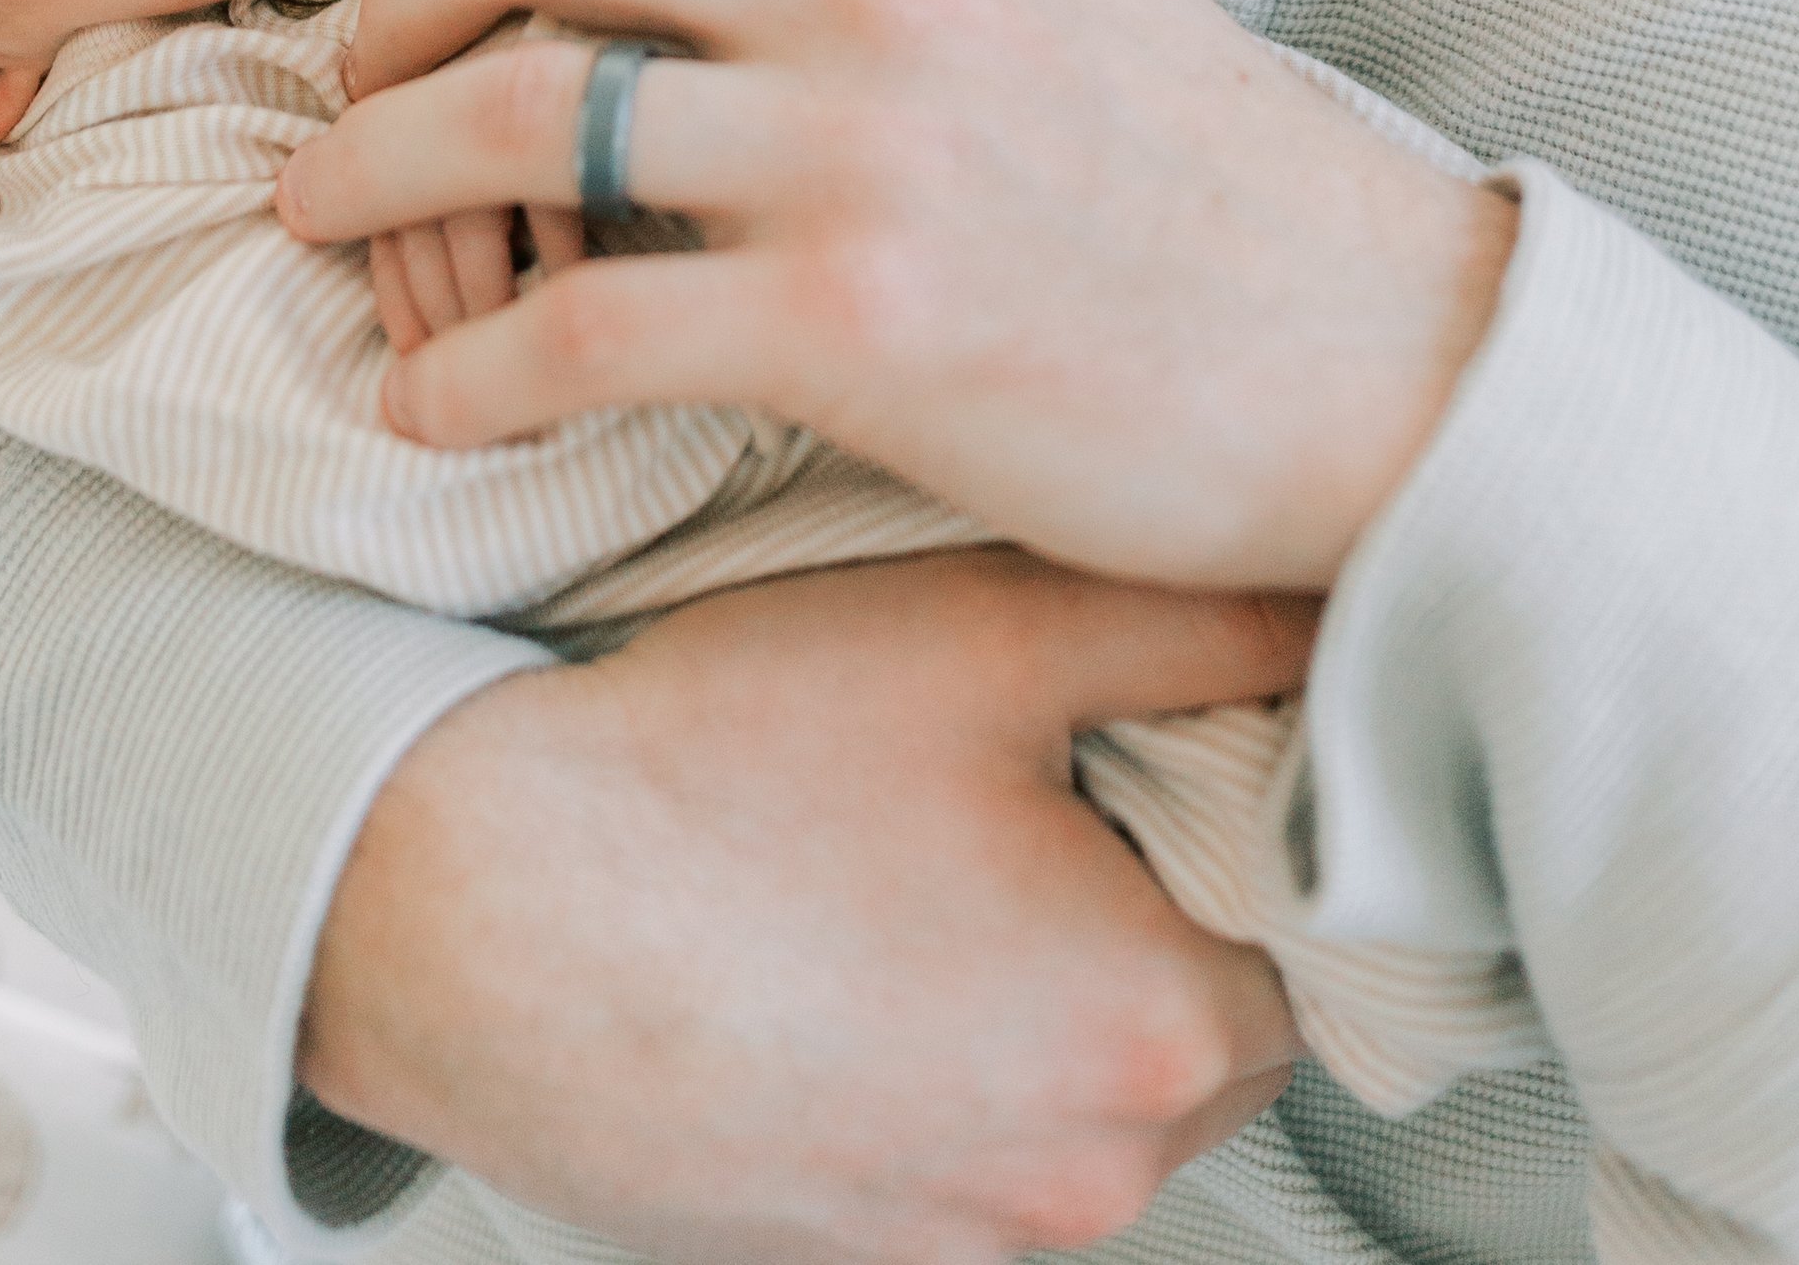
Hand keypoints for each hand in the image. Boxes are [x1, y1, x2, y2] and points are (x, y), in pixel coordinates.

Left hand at [283, 0, 1516, 587]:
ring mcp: (856, 145)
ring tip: (315, 221)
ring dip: (368, 170)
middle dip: (385, 4)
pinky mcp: (853, 323)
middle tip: (338, 78)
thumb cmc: (1204, 170)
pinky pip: (581, 333)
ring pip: (516, 119)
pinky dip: (463, 370)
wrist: (1380, 358)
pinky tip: (421, 408)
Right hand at [302, 552, 1311, 1263]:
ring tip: (900, 860)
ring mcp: (955, 1244)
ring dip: (1031, 994)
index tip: (1142, 739)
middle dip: (1144, 910)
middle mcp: (1083, 1180)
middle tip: (1013, 783)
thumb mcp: (978, 634)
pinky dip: (922, 1064)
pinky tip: (826, 949)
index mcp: (1156, 1029)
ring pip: (1074, 1097)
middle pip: (1202, 1026)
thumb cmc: (713, 770)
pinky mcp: (842, 1261)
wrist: (465, 912)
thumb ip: (1194, 623)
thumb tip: (1333, 600)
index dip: (1235, 812)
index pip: (1304, 925)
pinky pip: (950, 1157)